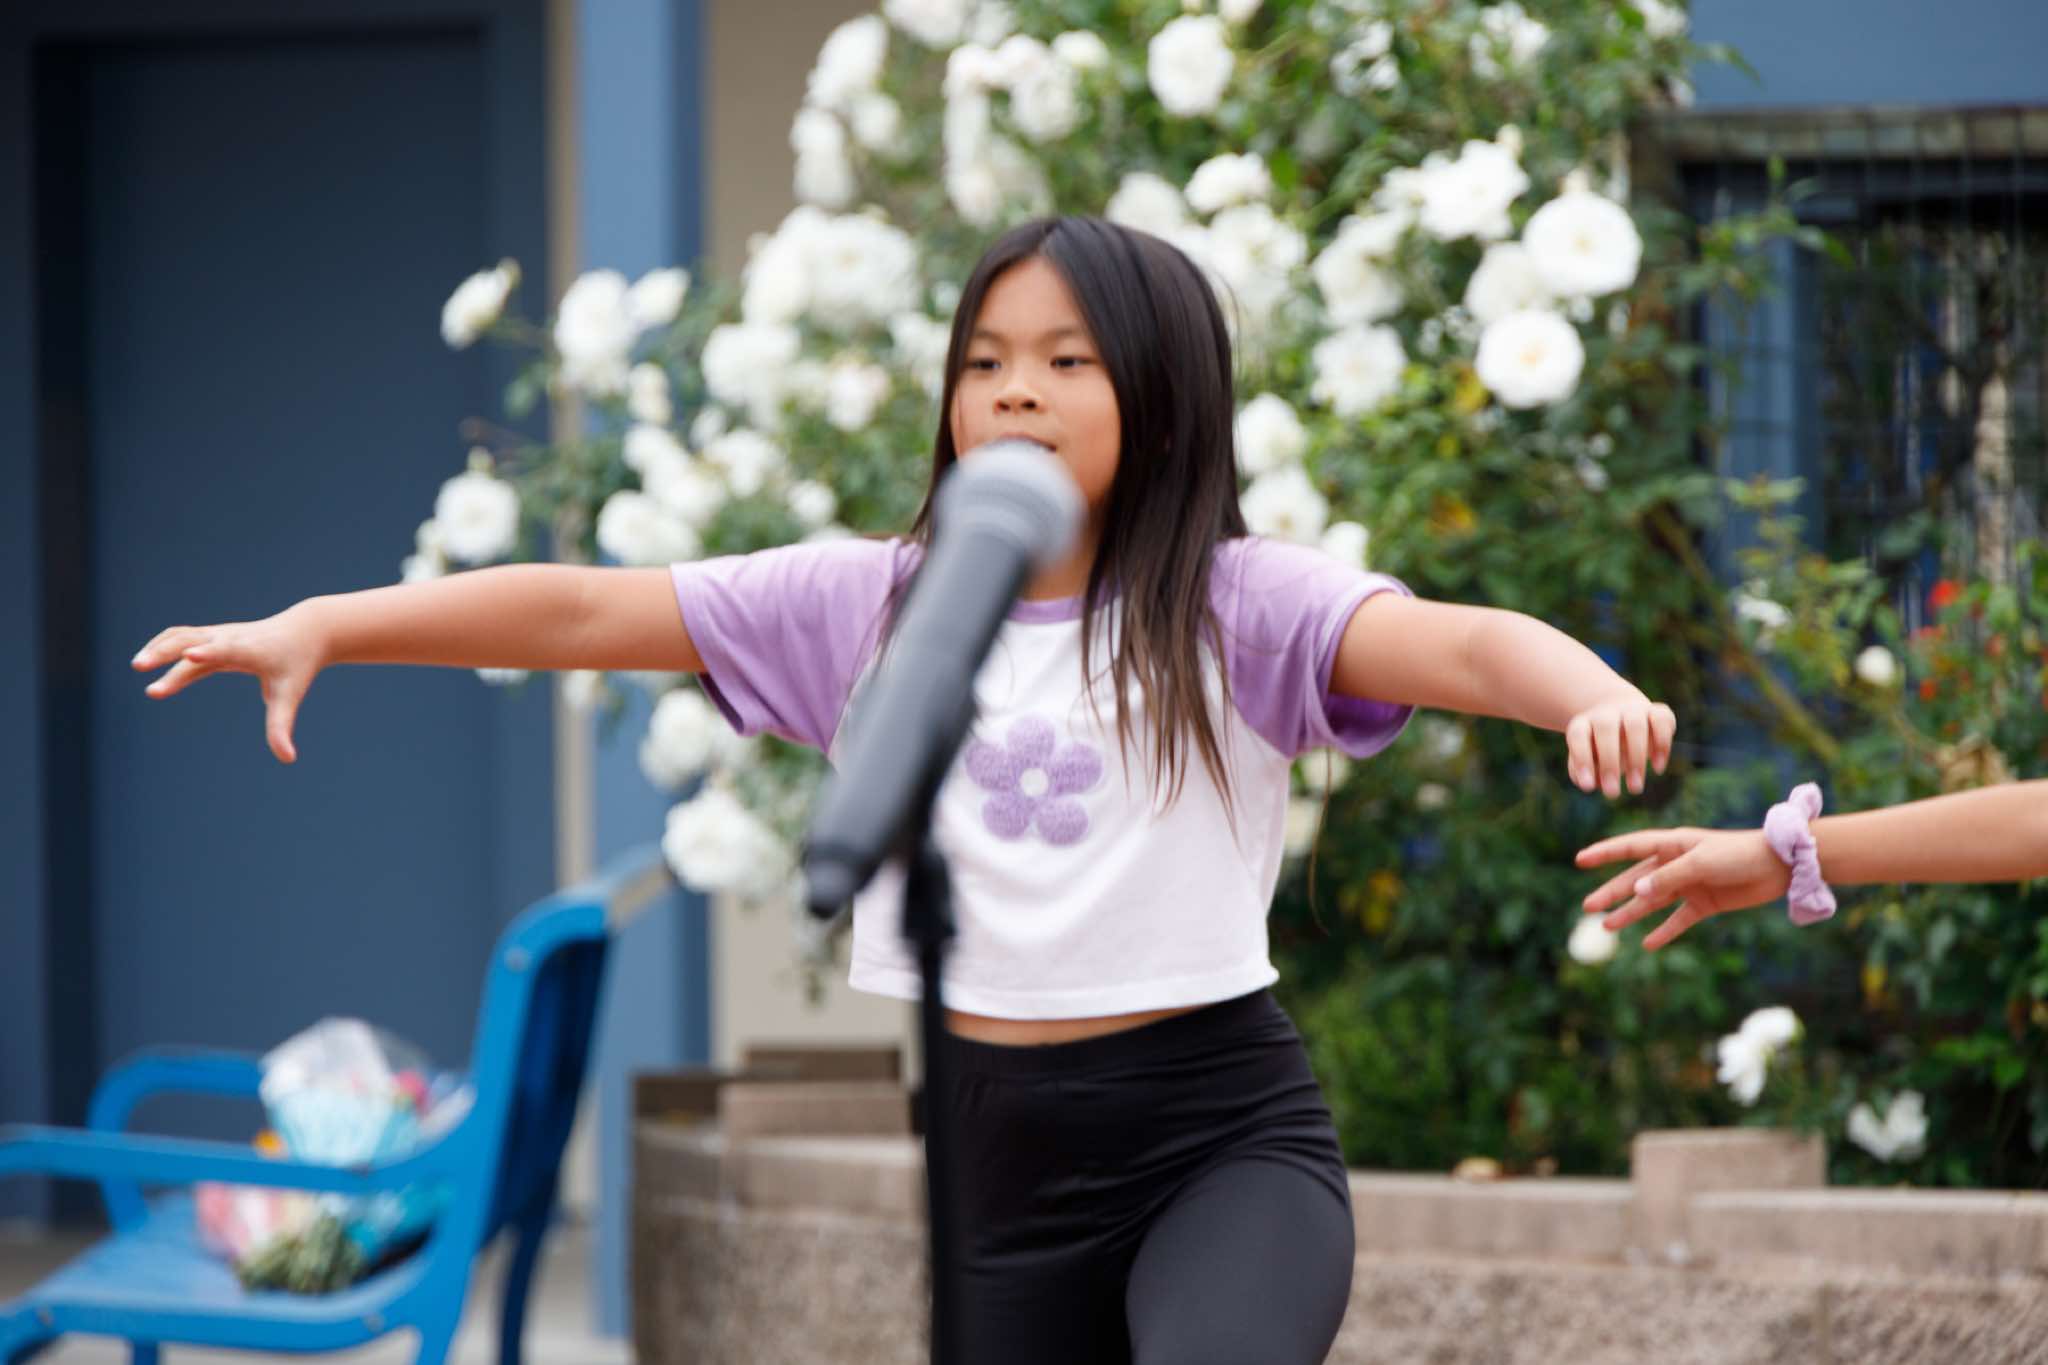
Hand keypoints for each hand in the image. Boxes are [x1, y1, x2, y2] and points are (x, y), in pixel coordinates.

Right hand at [131, 603, 328, 763]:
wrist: (304, 632)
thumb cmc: (296, 666)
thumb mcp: (290, 696)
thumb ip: (281, 727)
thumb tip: (288, 759)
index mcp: (251, 651)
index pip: (226, 649)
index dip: (209, 652)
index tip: (190, 656)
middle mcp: (231, 637)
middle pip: (192, 640)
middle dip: (166, 652)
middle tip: (140, 667)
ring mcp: (219, 633)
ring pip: (182, 635)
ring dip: (158, 648)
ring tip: (137, 666)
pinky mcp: (212, 634)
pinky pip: (181, 636)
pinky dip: (162, 645)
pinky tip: (147, 659)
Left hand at [1563, 694, 1675, 798]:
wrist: (1623, 717)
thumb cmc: (1600, 748)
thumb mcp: (1587, 760)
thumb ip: (1581, 772)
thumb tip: (1593, 782)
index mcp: (1584, 723)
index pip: (1578, 735)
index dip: (1581, 759)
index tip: (1588, 786)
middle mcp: (1607, 713)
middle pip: (1605, 728)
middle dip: (1609, 762)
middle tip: (1612, 793)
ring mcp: (1633, 710)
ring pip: (1635, 725)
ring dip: (1637, 758)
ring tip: (1635, 788)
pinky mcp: (1657, 711)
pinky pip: (1662, 720)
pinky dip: (1662, 745)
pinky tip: (1657, 768)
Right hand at [1574, 827, 1790, 949]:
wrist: (1779, 866)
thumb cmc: (1739, 854)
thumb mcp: (1700, 863)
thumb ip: (1667, 878)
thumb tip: (1636, 892)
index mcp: (1672, 844)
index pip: (1630, 847)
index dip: (1604, 853)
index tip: (1580, 859)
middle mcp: (1676, 864)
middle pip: (1636, 879)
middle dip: (1611, 892)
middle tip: (1588, 907)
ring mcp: (1690, 884)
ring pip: (1652, 901)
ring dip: (1631, 913)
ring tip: (1607, 927)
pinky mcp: (1706, 903)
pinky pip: (1679, 919)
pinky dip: (1665, 931)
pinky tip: (1649, 944)